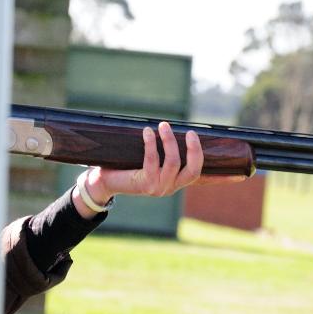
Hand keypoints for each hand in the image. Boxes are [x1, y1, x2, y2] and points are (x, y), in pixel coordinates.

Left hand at [75, 122, 245, 218]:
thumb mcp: (151, 162)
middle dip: (194, 150)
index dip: (207, 163)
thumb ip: (163, 152)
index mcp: (175, 182)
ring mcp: (159, 188)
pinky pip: (152, 161)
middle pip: (192, 170)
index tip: (204, 146)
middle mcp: (170, 188)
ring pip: (173, 163)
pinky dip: (152, 144)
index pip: (197, 174)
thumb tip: (171, 127)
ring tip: (163, 125)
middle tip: (190, 132)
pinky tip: (148, 131)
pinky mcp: (145, 185)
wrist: (105, 182)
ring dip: (169, 141)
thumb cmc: (128, 167)